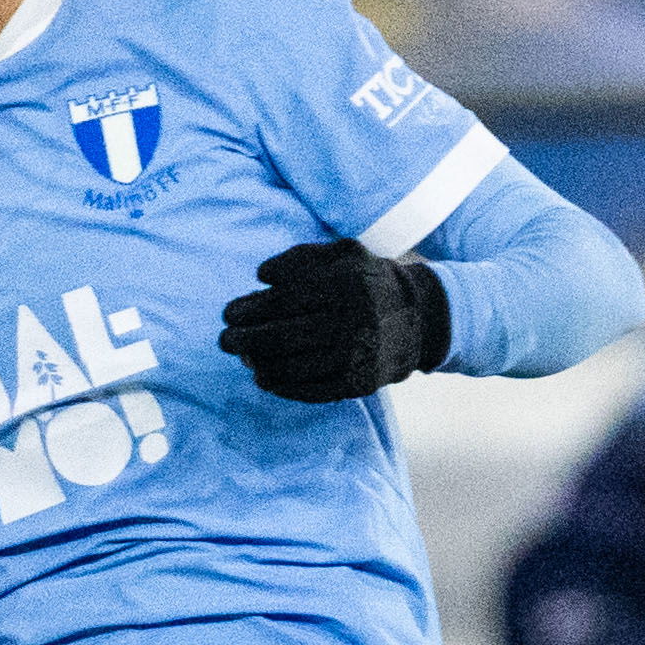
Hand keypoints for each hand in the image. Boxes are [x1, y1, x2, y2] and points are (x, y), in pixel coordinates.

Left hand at [218, 240, 451, 402]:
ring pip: (294, 366)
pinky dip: (283, 386)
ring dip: (260, 364)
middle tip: (224, 341)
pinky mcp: (360, 383)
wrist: (420, 317)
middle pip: (283, 336)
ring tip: (244, 358)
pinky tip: (265, 377)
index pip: (285, 300)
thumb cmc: (367, 280)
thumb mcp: (341, 255)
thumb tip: (261, 275)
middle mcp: (353, 321)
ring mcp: (357, 356)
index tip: (227, 314)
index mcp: (346, 285)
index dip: (250, 308)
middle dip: (245, 340)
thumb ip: (300, 258)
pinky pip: (312, 390)